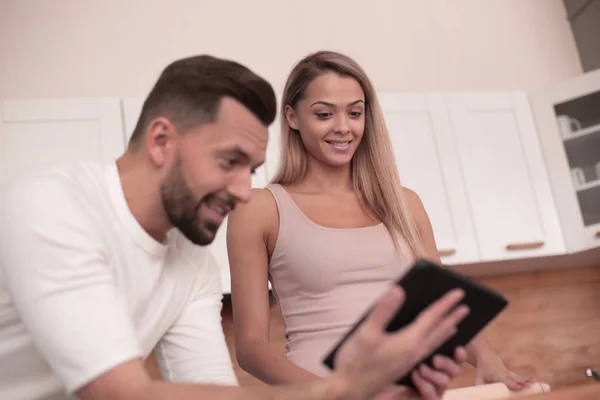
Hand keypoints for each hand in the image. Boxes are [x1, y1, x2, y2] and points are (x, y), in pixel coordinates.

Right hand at [331, 286, 469, 399]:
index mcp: (409, 342)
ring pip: (434, 343)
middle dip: (452, 318)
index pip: (432, 318)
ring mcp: (409, 361)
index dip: (445, 304)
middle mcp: (413, 352)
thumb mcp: (366, 333)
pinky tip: (431, 343)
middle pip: (438, 332)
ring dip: (446, 332)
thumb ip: (384, 311)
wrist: (350, 390)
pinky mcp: (403, 366)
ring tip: (455, 325)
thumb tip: (398, 289)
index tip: (459, 292)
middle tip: (466, 307)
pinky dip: (435, 342)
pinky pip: (427, 351)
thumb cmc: (356, 362)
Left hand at [474, 352, 534, 390]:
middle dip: (522, 382)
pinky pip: (520, 377)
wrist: (486, 356)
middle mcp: (505, 374)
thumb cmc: (482, 369)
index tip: (520, 386)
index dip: (513, 384)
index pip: (506, 381)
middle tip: (530, 385)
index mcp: (497, 375)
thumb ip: (478, 386)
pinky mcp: (512, 374)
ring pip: (518, 377)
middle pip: (514, 379)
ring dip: (527, 380)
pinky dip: (527, 379)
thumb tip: (477, 393)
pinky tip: (535, 381)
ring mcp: (509, 373)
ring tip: (536, 382)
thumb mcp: (478, 378)